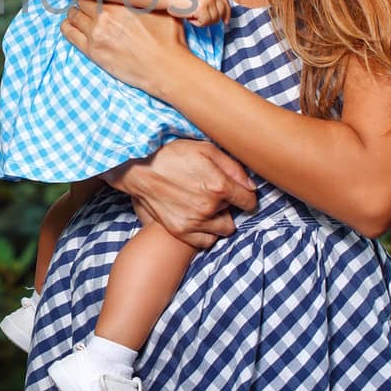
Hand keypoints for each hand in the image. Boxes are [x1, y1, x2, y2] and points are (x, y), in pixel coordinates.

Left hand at [62, 0, 189, 93]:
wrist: (167, 68)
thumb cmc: (169, 38)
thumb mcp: (162, 6)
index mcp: (120, 1)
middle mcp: (105, 14)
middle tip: (85, 1)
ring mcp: (96, 33)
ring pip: (73, 15)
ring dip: (75, 13)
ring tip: (79, 13)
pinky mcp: (92, 50)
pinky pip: (69, 34)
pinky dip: (67, 27)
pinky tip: (70, 25)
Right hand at [103, 140, 255, 248]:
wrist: (139, 170)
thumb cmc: (172, 156)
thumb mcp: (205, 149)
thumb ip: (233, 167)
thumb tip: (251, 186)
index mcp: (219, 186)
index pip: (249, 201)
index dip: (245, 195)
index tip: (239, 192)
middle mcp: (209, 207)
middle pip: (235, 215)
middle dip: (228, 205)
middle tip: (213, 194)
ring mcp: (194, 222)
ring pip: (223, 229)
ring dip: (218, 219)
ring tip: (205, 206)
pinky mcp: (180, 231)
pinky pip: (206, 241)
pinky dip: (206, 232)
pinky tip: (198, 219)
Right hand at [167, 0, 228, 26]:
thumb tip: (218, 14)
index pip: (225, 2)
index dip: (226, 13)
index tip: (226, 22)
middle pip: (221, 13)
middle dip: (212, 19)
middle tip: (199, 20)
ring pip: (213, 19)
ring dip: (202, 21)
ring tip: (191, 15)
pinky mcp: (202, 7)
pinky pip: (204, 22)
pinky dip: (196, 23)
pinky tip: (189, 17)